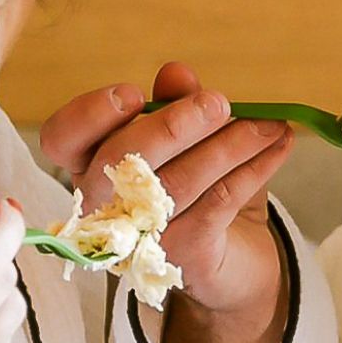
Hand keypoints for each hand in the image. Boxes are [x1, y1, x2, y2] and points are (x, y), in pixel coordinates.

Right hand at [42, 63, 296, 342]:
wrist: (238, 269)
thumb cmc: (205, 197)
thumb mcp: (192, 143)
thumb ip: (177, 106)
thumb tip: (174, 74)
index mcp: (94, 170)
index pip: (63, 139)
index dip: (89, 114)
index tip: (133, 94)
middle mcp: (107, 208)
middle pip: (119, 160)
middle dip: (172, 125)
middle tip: (219, 104)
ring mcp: (143, 238)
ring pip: (176, 183)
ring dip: (229, 145)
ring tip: (269, 124)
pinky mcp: (185, 258)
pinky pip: (217, 203)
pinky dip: (252, 169)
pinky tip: (278, 147)